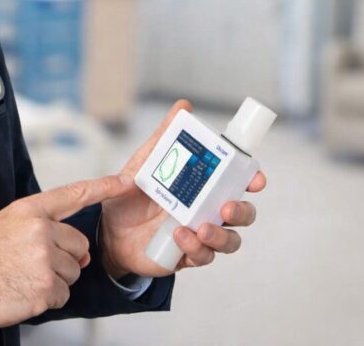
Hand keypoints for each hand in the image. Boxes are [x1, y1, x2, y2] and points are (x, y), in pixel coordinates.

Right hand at [0, 173, 133, 328]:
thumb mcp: (8, 224)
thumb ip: (44, 227)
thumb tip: (82, 253)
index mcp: (29, 210)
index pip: (73, 194)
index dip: (103, 187)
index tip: (125, 182)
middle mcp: (39, 230)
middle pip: (80, 246)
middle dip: (65, 259)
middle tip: (34, 264)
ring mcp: (43, 258)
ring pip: (74, 272)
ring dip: (55, 281)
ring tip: (25, 277)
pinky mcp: (44, 286)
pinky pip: (64, 294)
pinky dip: (48, 298)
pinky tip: (25, 292)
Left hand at [99, 99, 267, 278]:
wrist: (108, 230)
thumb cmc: (131, 195)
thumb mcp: (145, 163)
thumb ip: (164, 137)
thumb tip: (184, 106)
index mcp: (202, 187)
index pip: (237, 183)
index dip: (252, 180)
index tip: (255, 178)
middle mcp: (206, 212)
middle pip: (243, 214)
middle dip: (242, 211)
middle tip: (226, 207)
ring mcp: (199, 235)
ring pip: (230, 241)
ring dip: (221, 236)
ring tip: (200, 229)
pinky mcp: (187, 256)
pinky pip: (203, 257)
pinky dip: (195, 248)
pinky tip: (180, 237)